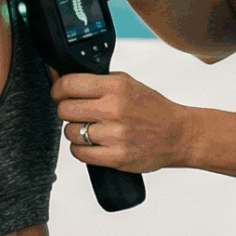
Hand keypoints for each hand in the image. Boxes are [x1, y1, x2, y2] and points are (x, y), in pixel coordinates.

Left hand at [53, 70, 187, 173]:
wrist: (178, 134)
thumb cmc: (151, 108)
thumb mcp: (128, 83)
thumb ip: (98, 80)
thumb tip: (61, 78)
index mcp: (116, 87)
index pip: (69, 84)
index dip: (57, 89)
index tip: (58, 93)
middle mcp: (115, 109)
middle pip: (65, 110)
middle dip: (65, 110)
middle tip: (76, 112)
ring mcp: (116, 135)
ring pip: (70, 132)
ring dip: (75, 131)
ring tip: (89, 129)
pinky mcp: (117, 157)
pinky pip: (80, 153)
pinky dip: (81, 149)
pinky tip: (92, 143)